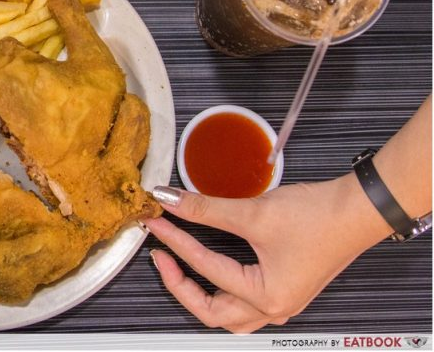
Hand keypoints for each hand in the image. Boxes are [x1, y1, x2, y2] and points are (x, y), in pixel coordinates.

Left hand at [144, 177, 390, 333]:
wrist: (357, 210)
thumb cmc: (317, 218)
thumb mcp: (254, 212)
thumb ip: (207, 208)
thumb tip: (171, 200)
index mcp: (266, 297)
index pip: (205, 267)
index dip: (175, 240)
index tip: (156, 221)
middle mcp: (273, 308)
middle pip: (211, 311)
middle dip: (179, 284)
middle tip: (160, 253)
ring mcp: (280, 301)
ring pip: (227, 314)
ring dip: (198, 293)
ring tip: (177, 265)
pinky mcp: (283, 288)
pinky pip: (242, 301)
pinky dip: (218, 287)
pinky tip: (207, 267)